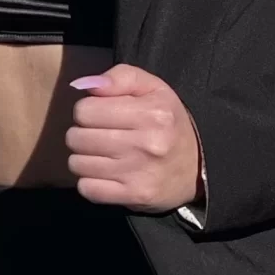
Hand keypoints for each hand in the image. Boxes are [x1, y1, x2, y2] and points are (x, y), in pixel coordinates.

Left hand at [64, 63, 202, 211]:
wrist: (198, 168)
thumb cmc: (168, 122)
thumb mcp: (153, 89)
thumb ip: (121, 77)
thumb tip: (84, 85)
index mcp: (152, 113)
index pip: (85, 110)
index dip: (87, 110)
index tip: (100, 114)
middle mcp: (147, 144)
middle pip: (77, 138)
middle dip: (81, 134)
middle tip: (98, 135)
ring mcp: (139, 173)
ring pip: (77, 164)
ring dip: (83, 158)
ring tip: (100, 154)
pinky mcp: (133, 197)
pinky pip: (87, 189)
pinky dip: (89, 181)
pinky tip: (103, 174)